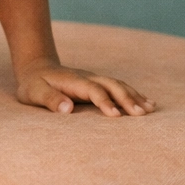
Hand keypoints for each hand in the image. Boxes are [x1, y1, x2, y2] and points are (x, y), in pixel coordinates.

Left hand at [15, 58, 154, 116]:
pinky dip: (134, 94)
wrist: (35, 68)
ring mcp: (94, 79)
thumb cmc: (33, 85)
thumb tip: (67, 109)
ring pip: (118, 85)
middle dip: (127, 98)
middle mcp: (88, 78)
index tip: (116, 116)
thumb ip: (49, 99)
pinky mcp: (98, 84)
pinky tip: (148, 103)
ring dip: (135, 96)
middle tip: (142, 114)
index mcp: (73, 81)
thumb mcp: (33, 92)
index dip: (105, 102)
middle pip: (111, 85)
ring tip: (151, 109)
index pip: (93, 90)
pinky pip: (119, 88)